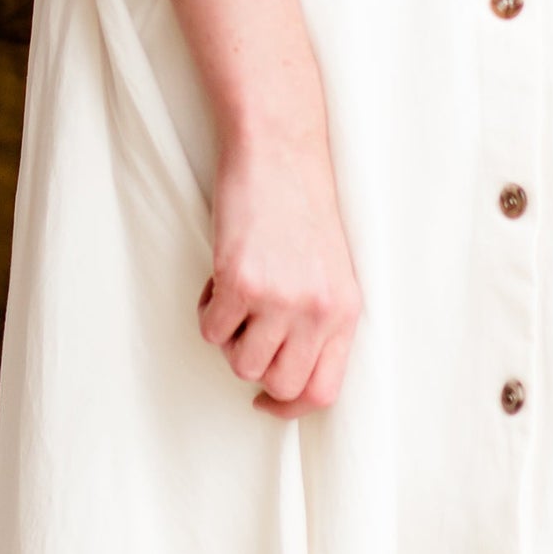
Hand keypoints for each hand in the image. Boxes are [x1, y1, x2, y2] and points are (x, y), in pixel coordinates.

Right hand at [198, 125, 361, 419]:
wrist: (278, 147)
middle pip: (278, 384)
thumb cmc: (299, 202)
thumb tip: (287, 367)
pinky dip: (206, 309)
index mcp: (346, 311)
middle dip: (254, 364)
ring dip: (228, 335)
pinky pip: (211, 329)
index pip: (324, 391)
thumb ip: (318, 318)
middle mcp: (318, 312)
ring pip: (240, 363)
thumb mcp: (329, 268)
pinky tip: (218, 276)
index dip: (290, 406)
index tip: (266, 400)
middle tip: (244, 328)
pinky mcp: (241, 281)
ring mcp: (279, 299)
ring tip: (234, 293)